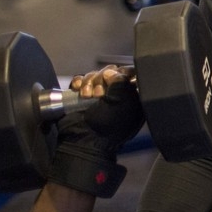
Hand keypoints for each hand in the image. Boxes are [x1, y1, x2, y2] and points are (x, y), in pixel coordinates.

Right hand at [46, 66, 142, 197]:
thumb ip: (122, 82)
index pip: (131, 75)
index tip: (117, 75)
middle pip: (110, 72)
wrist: (84, 139)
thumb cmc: (108, 126)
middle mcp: (117, 95)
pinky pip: (81, 80)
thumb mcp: (124, 103)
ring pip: (95, 75)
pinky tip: (78, 89)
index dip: (123, 72)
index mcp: (133, 98)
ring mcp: (99, 95)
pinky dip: (79, 82)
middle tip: (99, 94)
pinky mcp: (83, 96)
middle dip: (102, 79)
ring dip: (89, 82)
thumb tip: (111, 72)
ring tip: (87, 96)